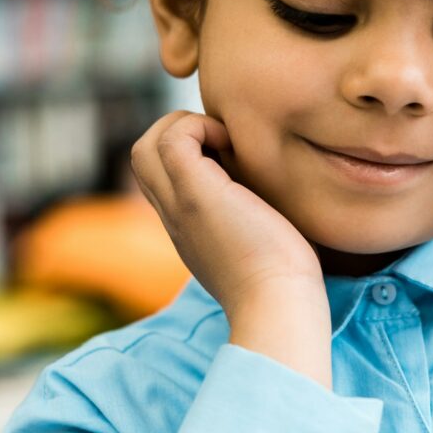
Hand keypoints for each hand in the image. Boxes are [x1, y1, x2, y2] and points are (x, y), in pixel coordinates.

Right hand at [129, 111, 325, 316]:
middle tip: (226, 143)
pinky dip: (200, 127)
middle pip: (144, 158)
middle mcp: (176, 218)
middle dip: (180, 134)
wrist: (279, 306)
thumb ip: (257, 224)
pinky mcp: (195, 194)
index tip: (232, 159)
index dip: (190, 156)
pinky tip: (235, 145)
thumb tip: (277, 202)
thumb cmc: (288, 285)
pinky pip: (172, 138)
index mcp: (191, 231)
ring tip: (228, 142)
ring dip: (186, 127)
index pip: (164, 181)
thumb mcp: (265, 248)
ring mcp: (180, 206)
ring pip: (146, 145)